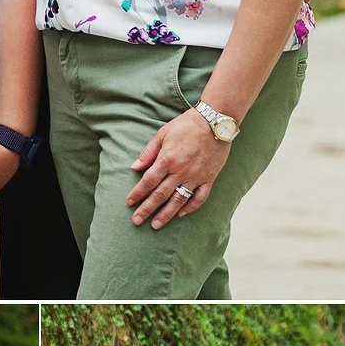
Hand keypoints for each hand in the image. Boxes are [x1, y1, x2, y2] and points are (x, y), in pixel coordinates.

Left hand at [127, 110, 227, 228]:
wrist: (215, 121)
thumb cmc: (186, 125)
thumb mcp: (163, 134)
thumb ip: (148, 152)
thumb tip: (134, 168)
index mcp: (167, 159)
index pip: (148, 181)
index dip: (137, 194)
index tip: (129, 203)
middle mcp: (181, 171)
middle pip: (160, 195)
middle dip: (147, 209)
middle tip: (137, 221)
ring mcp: (196, 176)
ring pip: (178, 200)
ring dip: (166, 214)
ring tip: (156, 225)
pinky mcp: (209, 178)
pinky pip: (199, 197)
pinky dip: (190, 207)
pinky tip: (181, 214)